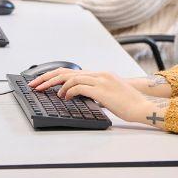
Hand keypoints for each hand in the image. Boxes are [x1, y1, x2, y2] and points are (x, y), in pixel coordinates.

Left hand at [29, 69, 162, 125]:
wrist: (143, 106)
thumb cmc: (128, 104)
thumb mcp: (109, 96)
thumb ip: (95, 93)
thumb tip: (80, 97)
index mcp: (101, 74)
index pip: (72, 71)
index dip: (55, 75)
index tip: (41, 81)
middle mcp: (99, 74)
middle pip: (67, 71)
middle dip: (47, 77)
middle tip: (33, 84)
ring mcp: (100, 80)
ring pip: (70, 77)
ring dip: (54, 85)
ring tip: (44, 91)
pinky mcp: (101, 90)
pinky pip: (78, 87)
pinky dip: (67, 91)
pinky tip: (63, 97)